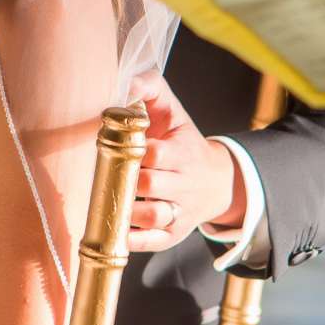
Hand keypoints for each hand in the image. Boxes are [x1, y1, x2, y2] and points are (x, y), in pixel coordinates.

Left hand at [127, 71, 244, 252]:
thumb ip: (150, 86)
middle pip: (150, 183)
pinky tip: (116, 233)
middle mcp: (184, 183)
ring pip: (153, 215)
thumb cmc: (182, 139)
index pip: (155, 152)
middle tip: (106, 172)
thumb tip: (126, 84)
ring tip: (110, 200)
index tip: (113, 143)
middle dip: (126, 178)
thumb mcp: (172, 109)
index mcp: (183, 152)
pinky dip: (135, 240)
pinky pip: (155, 241)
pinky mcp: (173, 233)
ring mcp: (180, 211)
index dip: (132, 149)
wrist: (218, 180)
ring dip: (128, 211)